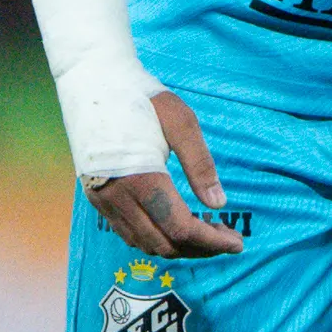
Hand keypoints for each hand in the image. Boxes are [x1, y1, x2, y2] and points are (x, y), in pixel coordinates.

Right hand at [82, 90, 245, 257]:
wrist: (95, 83)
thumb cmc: (144, 98)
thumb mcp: (181, 123)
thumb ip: (200, 165)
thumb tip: (219, 204)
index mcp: (142, 179)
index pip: (181, 228)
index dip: (212, 242)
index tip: (237, 243)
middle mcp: (118, 198)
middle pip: (164, 244)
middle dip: (200, 248)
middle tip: (226, 237)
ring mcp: (103, 201)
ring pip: (144, 244)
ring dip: (178, 247)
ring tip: (205, 233)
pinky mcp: (96, 198)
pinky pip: (128, 234)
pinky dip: (155, 239)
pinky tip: (173, 226)